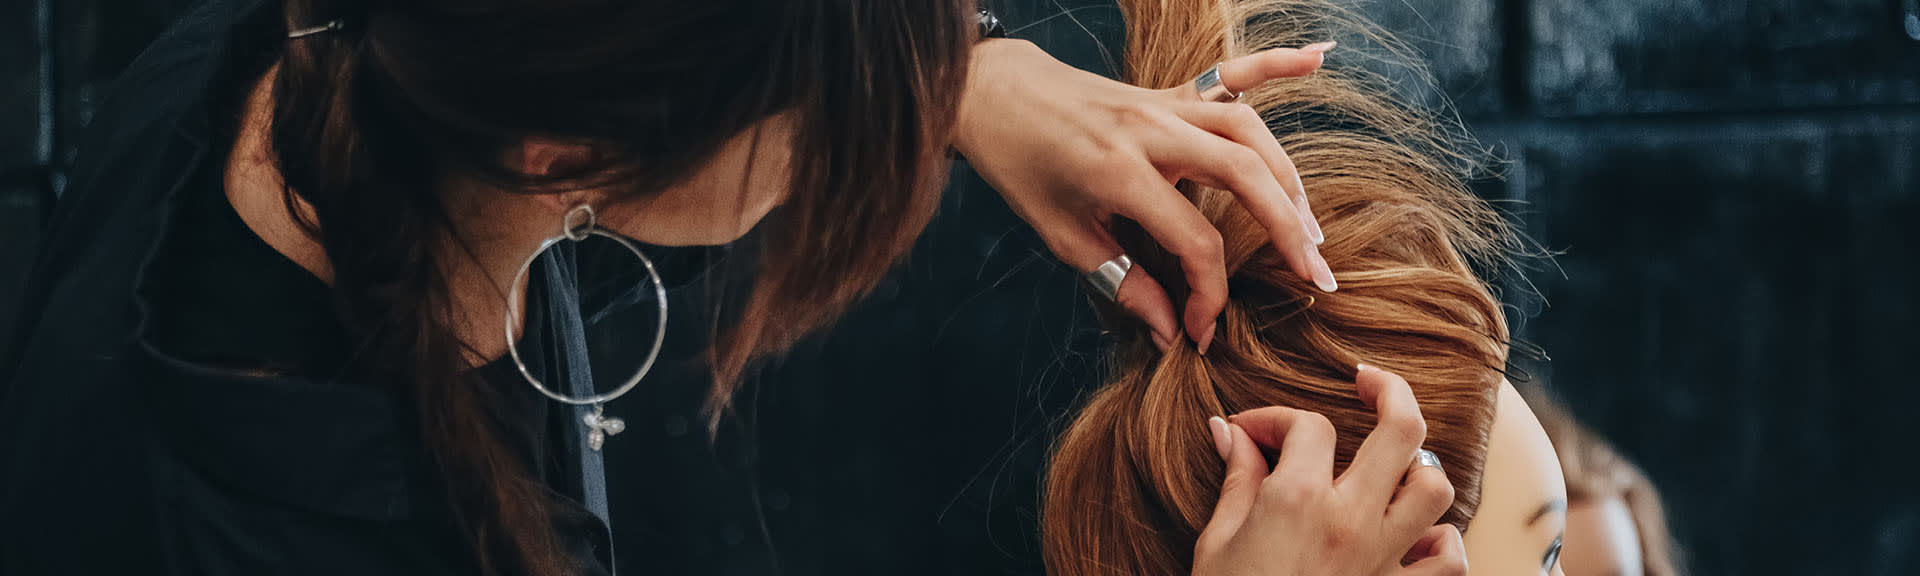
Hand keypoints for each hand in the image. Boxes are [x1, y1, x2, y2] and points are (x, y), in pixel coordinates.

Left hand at [955, 38, 1338, 353]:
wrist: (992, 93)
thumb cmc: (1021, 166)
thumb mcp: (1062, 234)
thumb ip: (1122, 282)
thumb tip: (1170, 330)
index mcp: (1119, 172)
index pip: (1194, 240)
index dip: (1208, 294)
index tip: (1200, 332)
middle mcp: (1151, 131)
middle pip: (1244, 176)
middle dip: (1288, 231)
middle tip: (1317, 280)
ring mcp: (1163, 103)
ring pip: (1248, 131)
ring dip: (1289, 179)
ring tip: (1309, 230)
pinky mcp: (1168, 90)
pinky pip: (1230, 72)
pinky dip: (1277, 64)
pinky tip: (1317, 62)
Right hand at [1193, 365, 1466, 575]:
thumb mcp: (1216, 541)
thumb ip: (1236, 480)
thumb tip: (1230, 432)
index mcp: (1298, 500)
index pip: (1308, 425)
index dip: (1275, 418)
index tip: (1251, 433)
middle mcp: (1351, 521)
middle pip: (1403, 430)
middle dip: (1389, 391)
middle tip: (1369, 383)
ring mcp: (1383, 561)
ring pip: (1436, 488)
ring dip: (1417, 470)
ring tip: (1389, 469)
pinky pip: (1449, 559)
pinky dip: (1440, 542)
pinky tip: (1412, 538)